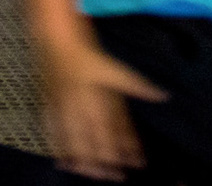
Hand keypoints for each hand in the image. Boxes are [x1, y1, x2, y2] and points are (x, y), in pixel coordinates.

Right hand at [39, 42, 165, 180]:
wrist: (56, 39)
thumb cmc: (86, 54)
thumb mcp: (115, 69)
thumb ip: (138, 85)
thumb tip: (162, 95)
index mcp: (94, 97)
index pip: (110, 128)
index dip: (122, 147)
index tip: (133, 163)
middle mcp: (77, 104)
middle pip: (89, 137)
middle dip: (98, 158)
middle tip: (107, 176)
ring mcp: (61, 107)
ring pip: (69, 137)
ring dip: (78, 157)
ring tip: (85, 174)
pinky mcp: (48, 106)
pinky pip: (52, 130)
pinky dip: (57, 146)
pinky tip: (61, 161)